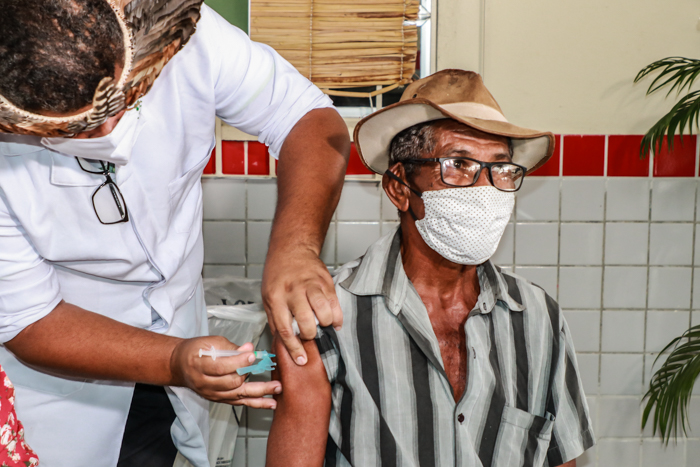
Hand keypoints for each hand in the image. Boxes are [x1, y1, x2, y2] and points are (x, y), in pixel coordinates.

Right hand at [170, 337, 280, 407]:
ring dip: (260, 392)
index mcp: (200, 365)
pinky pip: (240, 403)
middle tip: (266, 367)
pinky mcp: (220, 400)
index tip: (253, 355)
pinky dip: (256, 403)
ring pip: (238, 395)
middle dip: (250, 374)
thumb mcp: (210, 342)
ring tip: (276, 388)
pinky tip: (270, 403)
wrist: (180, 365)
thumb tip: (249, 349)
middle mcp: (206, 383)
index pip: (222, 367)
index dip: (239, 361)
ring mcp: (213, 394)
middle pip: (231, 383)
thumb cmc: (196, 350)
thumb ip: (231, 347)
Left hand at [262, 247, 341, 365]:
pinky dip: (337, 316)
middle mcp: (293, 291)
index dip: (294, 347)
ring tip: (322, 324)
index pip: (284, 328)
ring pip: (323, 311)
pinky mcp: (325, 281)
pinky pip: (335, 302)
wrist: (291, 249)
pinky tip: (335, 321)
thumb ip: (275, 319)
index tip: (301, 360)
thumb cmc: (278, 275)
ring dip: (325, 323)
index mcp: (275, 297)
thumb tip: (283, 344)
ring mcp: (310, 285)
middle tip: (310, 335)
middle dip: (311, 334)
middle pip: (306, 321)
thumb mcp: (268, 296)